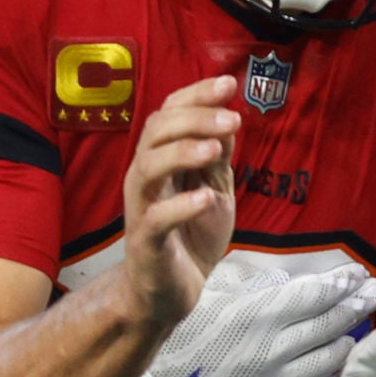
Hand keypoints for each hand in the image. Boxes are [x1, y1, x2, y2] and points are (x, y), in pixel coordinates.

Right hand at [106, 254, 375, 376]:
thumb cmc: (176, 334)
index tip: (358, 273)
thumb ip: (252, 286)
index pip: (314, 295)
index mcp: (256, 316)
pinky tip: (335, 365)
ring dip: (347, 339)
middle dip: (355, 305)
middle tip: (375, 291)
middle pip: (327, 324)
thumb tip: (289, 279)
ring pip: (325, 360)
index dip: (340, 283)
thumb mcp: (210, 295)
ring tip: (359, 326)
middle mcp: (271, 351)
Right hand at [117, 77, 237, 331]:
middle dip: (195, 118)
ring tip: (215, 150)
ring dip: (181, 152)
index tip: (229, 83)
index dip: (196, 95)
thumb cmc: (191, 237)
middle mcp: (145, 178)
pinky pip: (156, 218)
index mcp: (161, 160)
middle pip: (156, 131)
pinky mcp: (146, 242)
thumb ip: (217, 159)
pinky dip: (181, 206)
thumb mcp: (215, 190)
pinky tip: (206, 198)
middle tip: (233, 119)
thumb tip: (229, 118)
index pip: (169, 113)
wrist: (171, 293)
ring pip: (147, 167)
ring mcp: (142, 209)